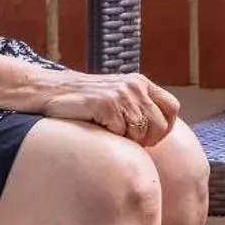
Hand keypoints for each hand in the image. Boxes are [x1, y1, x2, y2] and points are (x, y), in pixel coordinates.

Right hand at [36, 69, 179, 146]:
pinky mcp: (106, 103)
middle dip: (147, 140)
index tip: (149, 138)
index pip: (172, 108)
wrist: (52, 91)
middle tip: (128, 141)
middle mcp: (135, 85)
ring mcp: (121, 93)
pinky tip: (98, 127)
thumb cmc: (86, 101)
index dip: (165, 128)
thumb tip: (160, 133)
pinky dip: (111, 136)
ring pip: (141, 131)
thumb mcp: (119, 97)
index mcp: (141, 83)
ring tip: (111, 131)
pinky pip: (120, 131)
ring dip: (127, 139)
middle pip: (160, 124)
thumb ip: (139, 107)